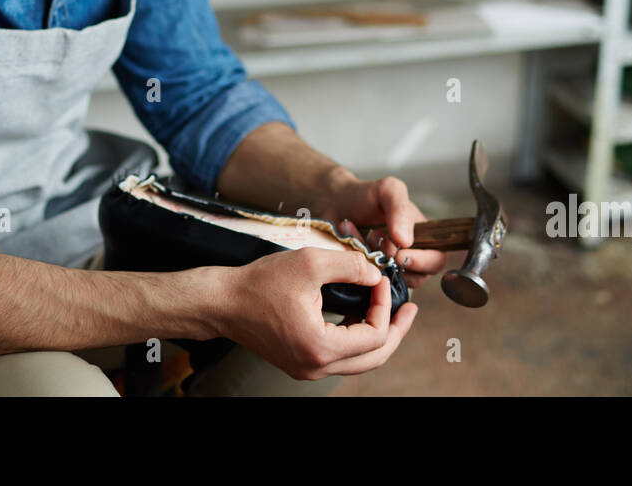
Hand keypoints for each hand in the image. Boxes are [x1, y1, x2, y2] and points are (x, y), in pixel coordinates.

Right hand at [214, 248, 417, 380]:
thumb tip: (376, 275)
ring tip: (392, 312)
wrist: (221, 302)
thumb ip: (350, 266)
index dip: (385, 305)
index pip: (374, 336)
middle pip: (374, 358)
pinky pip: (340, 357)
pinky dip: (357, 338)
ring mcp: (307, 368)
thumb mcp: (310, 263)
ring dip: (378, 336)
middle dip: (395, 331)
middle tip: (410, 309)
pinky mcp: (300, 362)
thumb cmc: (259, 283)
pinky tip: (363, 315)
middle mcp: (315, 367)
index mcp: (320, 348)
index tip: (379, 279)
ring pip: (359, 361)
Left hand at [328, 176, 446, 289]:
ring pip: (392, 281)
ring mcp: (388, 269)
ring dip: (376, 263)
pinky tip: (351, 244)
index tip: (400, 252)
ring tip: (364, 238)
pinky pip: (369, 283)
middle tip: (377, 240)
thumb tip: (406, 240)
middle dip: (396, 262)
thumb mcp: (388, 190)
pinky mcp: (369, 276)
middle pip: (418, 277)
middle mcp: (409, 256)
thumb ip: (400, 210)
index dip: (422, 261)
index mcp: (423, 238)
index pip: (436, 260)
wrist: (335, 201)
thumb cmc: (366, 195)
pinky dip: (360, 265)